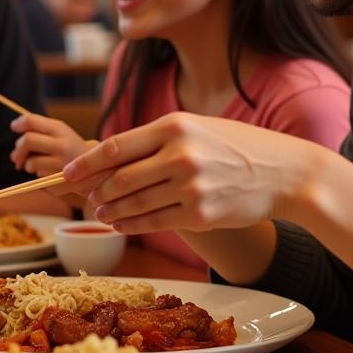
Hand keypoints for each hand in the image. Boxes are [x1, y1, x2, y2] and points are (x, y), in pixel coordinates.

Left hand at [9, 113, 93, 176]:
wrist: (96, 169)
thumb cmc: (70, 148)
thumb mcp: (59, 132)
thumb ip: (39, 128)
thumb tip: (15, 128)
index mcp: (59, 129)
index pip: (31, 121)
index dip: (18, 124)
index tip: (14, 128)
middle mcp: (62, 144)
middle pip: (27, 140)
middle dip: (18, 149)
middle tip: (15, 157)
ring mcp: (62, 164)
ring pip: (30, 163)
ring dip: (27, 165)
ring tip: (34, 166)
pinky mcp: (60, 180)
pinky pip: (38, 177)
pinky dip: (38, 175)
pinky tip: (48, 173)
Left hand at [63, 111, 309, 234]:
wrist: (284, 173)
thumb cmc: (236, 146)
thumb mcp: (196, 128)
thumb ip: (155, 140)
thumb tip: (110, 157)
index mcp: (174, 126)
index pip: (116, 146)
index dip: (86, 163)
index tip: (68, 172)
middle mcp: (180, 155)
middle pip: (120, 178)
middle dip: (97, 190)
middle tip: (86, 196)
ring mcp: (190, 187)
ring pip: (134, 204)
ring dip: (110, 211)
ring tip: (100, 213)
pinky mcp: (200, 214)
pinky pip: (154, 222)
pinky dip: (131, 225)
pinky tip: (120, 225)